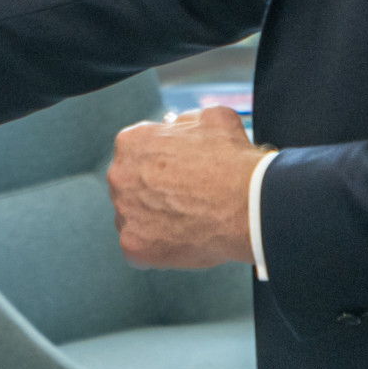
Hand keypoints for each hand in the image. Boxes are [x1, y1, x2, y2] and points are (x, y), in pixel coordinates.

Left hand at [108, 107, 264, 268]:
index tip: (179, 174)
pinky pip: (140, 250)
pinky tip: (182, 241)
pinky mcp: (134, 246)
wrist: (249, 205)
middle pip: (130, 186)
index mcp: (131, 142)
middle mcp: (118, 175)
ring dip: (153, 221)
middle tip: (183, 199)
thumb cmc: (232, 160)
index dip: (161, 164)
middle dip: (152, 192)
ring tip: (186, 221)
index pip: (137, 154)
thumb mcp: (211, 118)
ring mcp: (124, 213)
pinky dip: (158, 249)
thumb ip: (185, 121)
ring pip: (133, 218)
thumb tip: (178, 126)